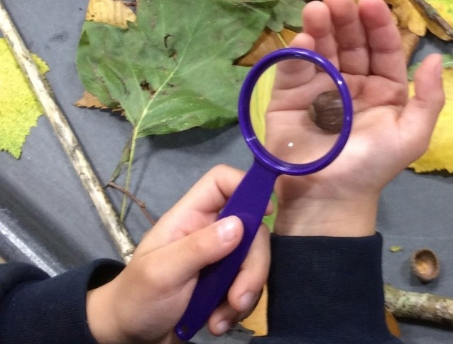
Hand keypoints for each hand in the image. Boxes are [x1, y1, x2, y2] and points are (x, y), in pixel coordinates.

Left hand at [86, 165, 270, 343]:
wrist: (129, 338)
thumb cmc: (136, 298)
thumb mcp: (161, 273)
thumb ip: (198, 248)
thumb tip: (239, 224)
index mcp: (189, 217)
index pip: (221, 182)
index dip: (247, 185)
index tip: (265, 211)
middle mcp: (210, 232)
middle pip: (251, 228)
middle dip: (252, 264)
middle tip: (238, 297)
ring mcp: (221, 258)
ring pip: (254, 260)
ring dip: (246, 292)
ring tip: (220, 319)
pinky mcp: (227, 283)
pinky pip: (250, 286)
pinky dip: (240, 308)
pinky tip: (218, 322)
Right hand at [267, 0, 443, 236]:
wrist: (329, 197)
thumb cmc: (373, 166)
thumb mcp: (412, 136)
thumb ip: (429, 99)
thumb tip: (435, 60)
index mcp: (384, 87)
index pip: (383, 47)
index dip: (378, 24)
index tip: (370, 3)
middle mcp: (352, 81)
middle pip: (351, 41)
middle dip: (345, 18)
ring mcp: (320, 86)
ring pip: (322, 48)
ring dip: (320, 26)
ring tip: (317, 8)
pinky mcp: (290, 95)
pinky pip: (294, 68)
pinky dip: (298, 52)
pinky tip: (303, 39)